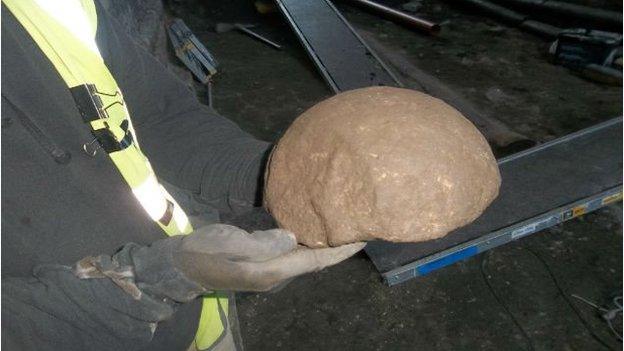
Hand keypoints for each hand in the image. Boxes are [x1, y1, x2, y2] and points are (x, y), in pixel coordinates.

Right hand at [171, 224, 364, 291]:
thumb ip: (263, 243)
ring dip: (327, 245)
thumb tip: (293, 237)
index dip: (341, 251)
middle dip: (339, 247)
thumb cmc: (205, 251)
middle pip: (316, 261)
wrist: (182, 264)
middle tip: (360, 226)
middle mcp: (277, 274)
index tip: (363, 237)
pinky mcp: (263, 263)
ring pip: (307, 257)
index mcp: (272, 270)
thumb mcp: (231, 243)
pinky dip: (310, 242)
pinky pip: (294, 252)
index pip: (316, 260)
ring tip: (344, 226)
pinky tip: (315, 230)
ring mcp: (270, 270)